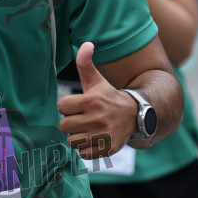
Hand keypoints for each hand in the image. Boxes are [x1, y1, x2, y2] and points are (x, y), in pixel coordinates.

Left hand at [57, 42, 137, 157]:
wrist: (134, 115)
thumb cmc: (108, 97)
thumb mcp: (97, 80)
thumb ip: (86, 62)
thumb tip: (86, 44)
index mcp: (92, 100)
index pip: (62, 107)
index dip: (67, 107)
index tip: (77, 106)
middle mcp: (98, 118)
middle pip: (65, 126)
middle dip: (71, 122)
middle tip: (82, 118)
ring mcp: (104, 135)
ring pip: (72, 141)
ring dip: (77, 136)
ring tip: (88, 129)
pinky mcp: (108, 149)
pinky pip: (83, 153)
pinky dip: (86, 149)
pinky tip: (94, 139)